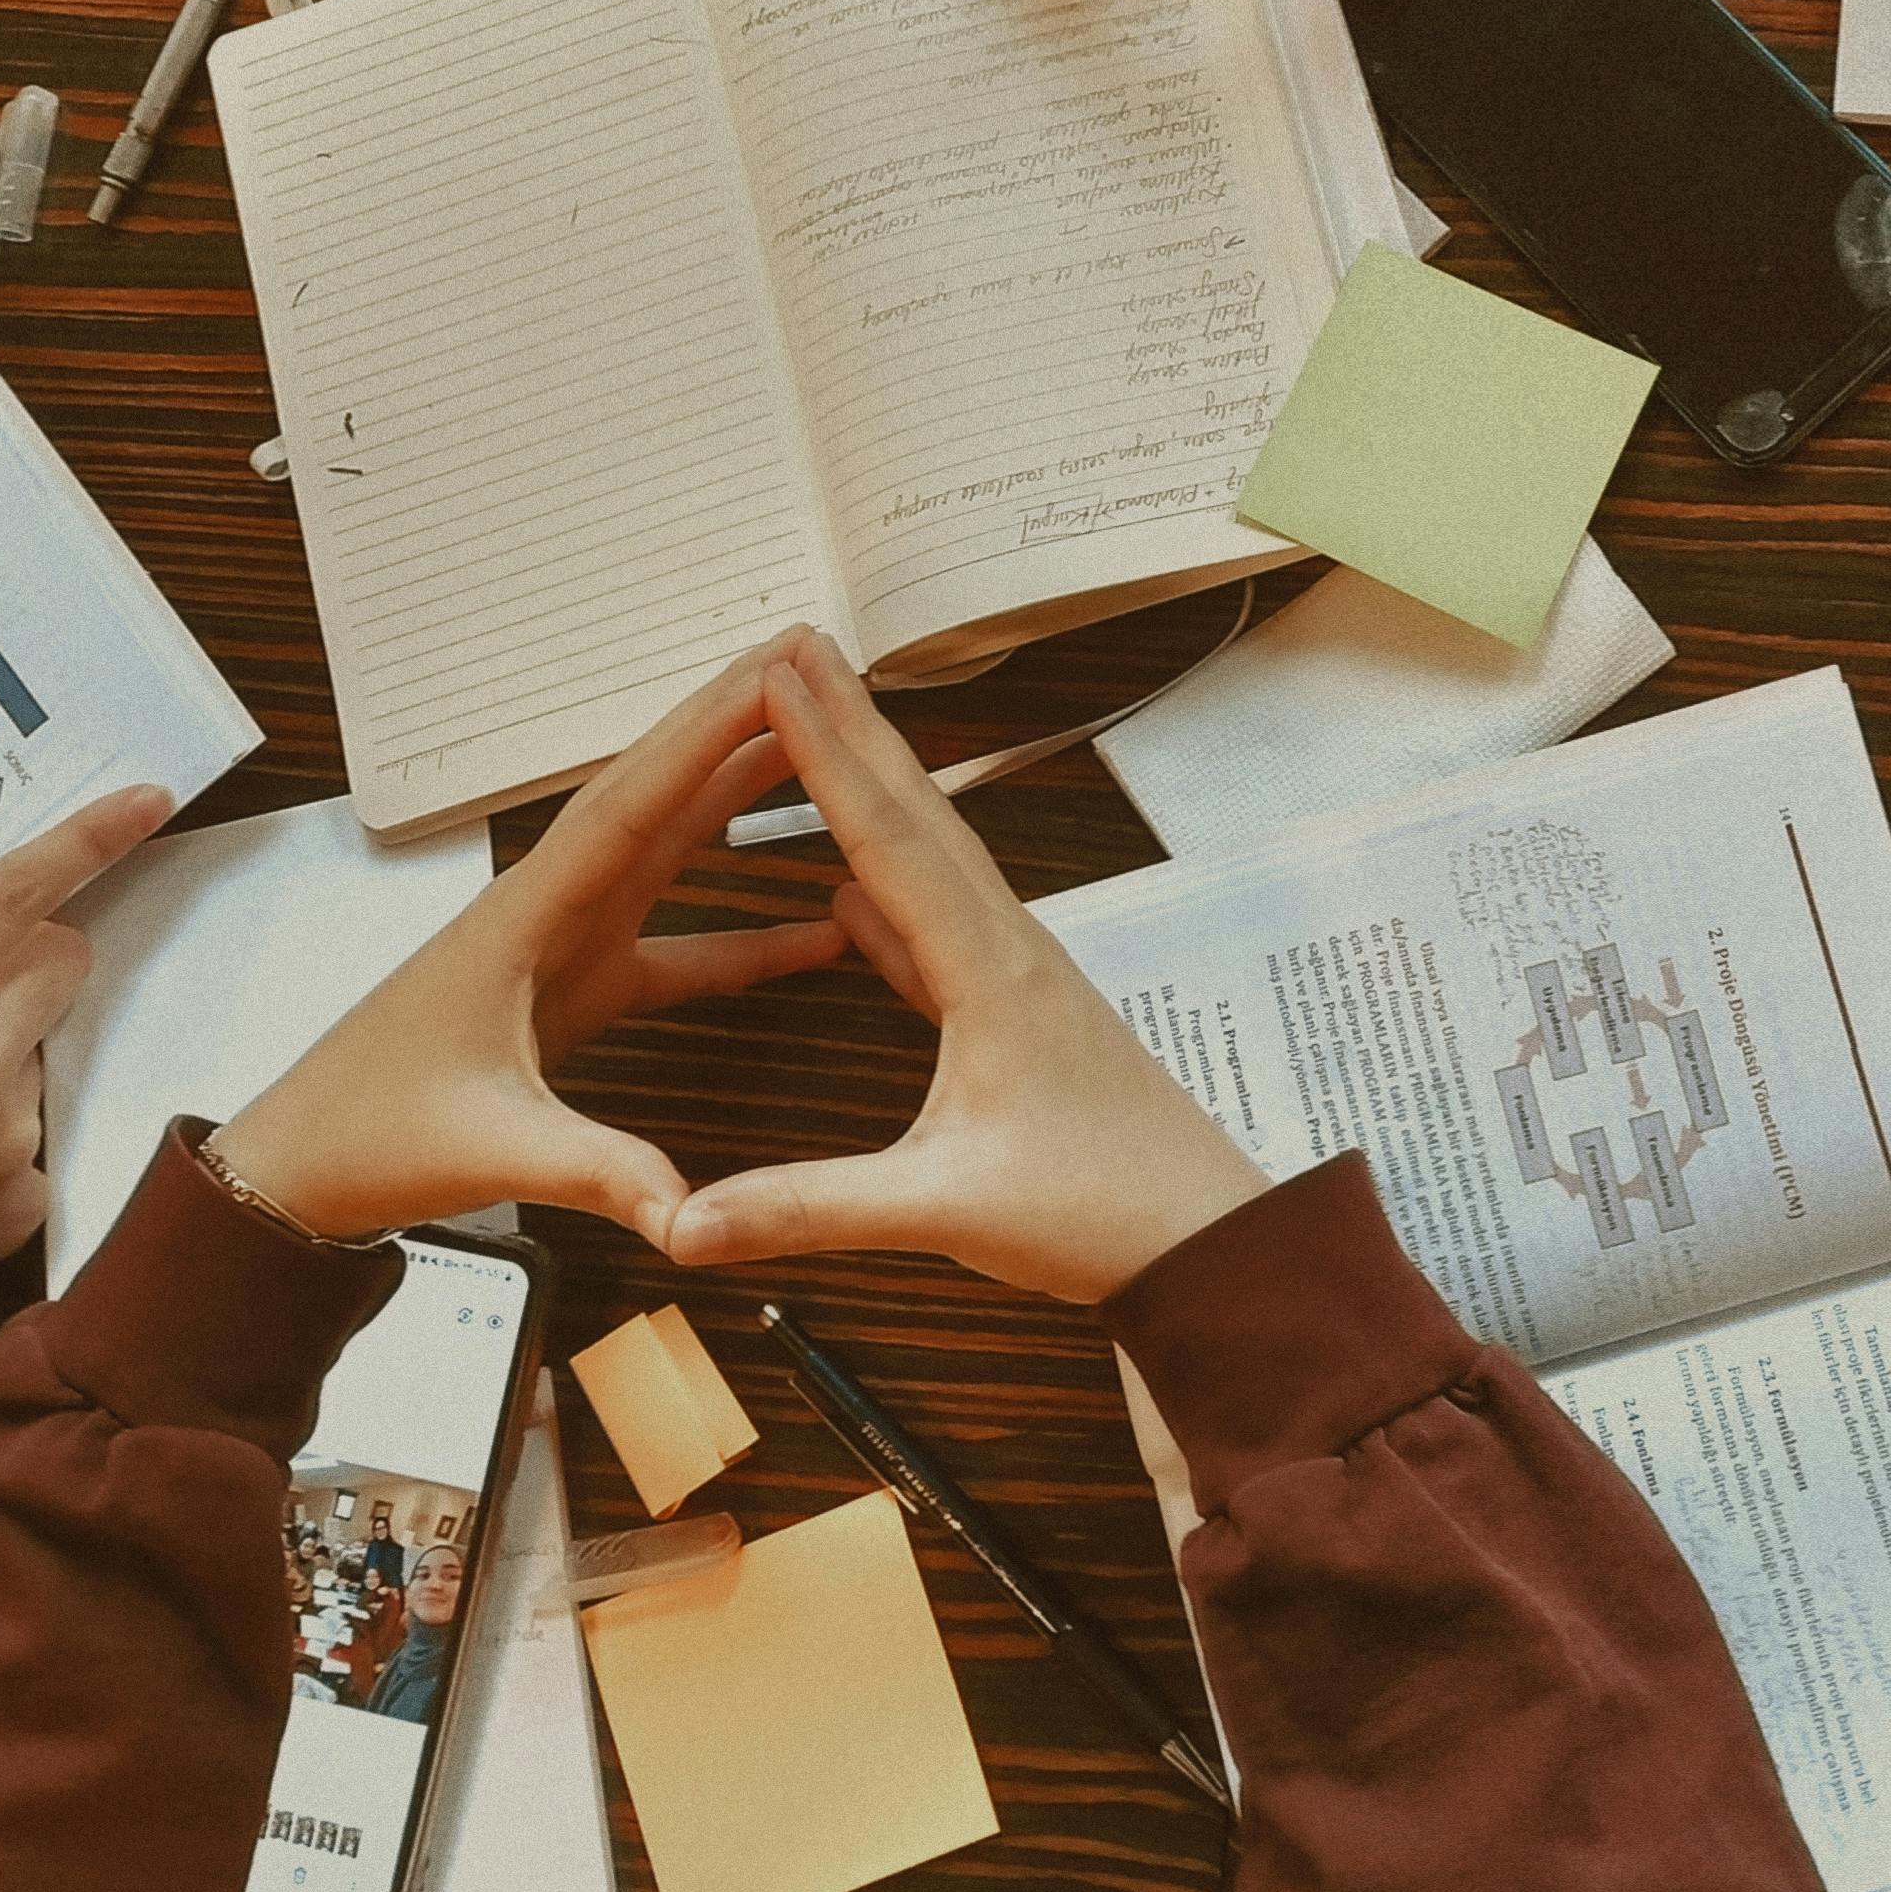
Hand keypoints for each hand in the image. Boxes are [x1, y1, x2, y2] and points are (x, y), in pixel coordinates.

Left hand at [208, 638, 844, 1242]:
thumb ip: (596, 1171)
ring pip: (667, 851)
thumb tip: (687, 1210)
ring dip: (736, 798)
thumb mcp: (491, 1149)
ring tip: (815, 748)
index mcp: (524, 917)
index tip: (775, 674)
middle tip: (807, 664)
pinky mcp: (574, 992)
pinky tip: (810, 935)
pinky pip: (677, 944)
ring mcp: (563, 948)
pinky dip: (745, 934)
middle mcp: (547, 911)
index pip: (635, 804)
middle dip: (732, 727)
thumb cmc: (367, 1134)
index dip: (711, 734)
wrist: (301, 1169)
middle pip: (657, 797)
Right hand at [657, 632, 1266, 1303]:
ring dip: (875, 798)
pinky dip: (889, 900)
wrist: (1209, 1239)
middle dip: (853, 731)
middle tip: (799, 652)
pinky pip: (939, 934)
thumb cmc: (1102, 1212)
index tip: (779, 674)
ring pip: (931, 865)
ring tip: (825, 740)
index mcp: (989, 970)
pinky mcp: (1019, 1021)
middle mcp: (1008, 951)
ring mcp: (1017, 981)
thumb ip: (807, 1207)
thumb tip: (682, 1222)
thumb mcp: (942, 1207)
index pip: (887, 839)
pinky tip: (853, 900)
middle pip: (917, 818)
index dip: (825, 754)